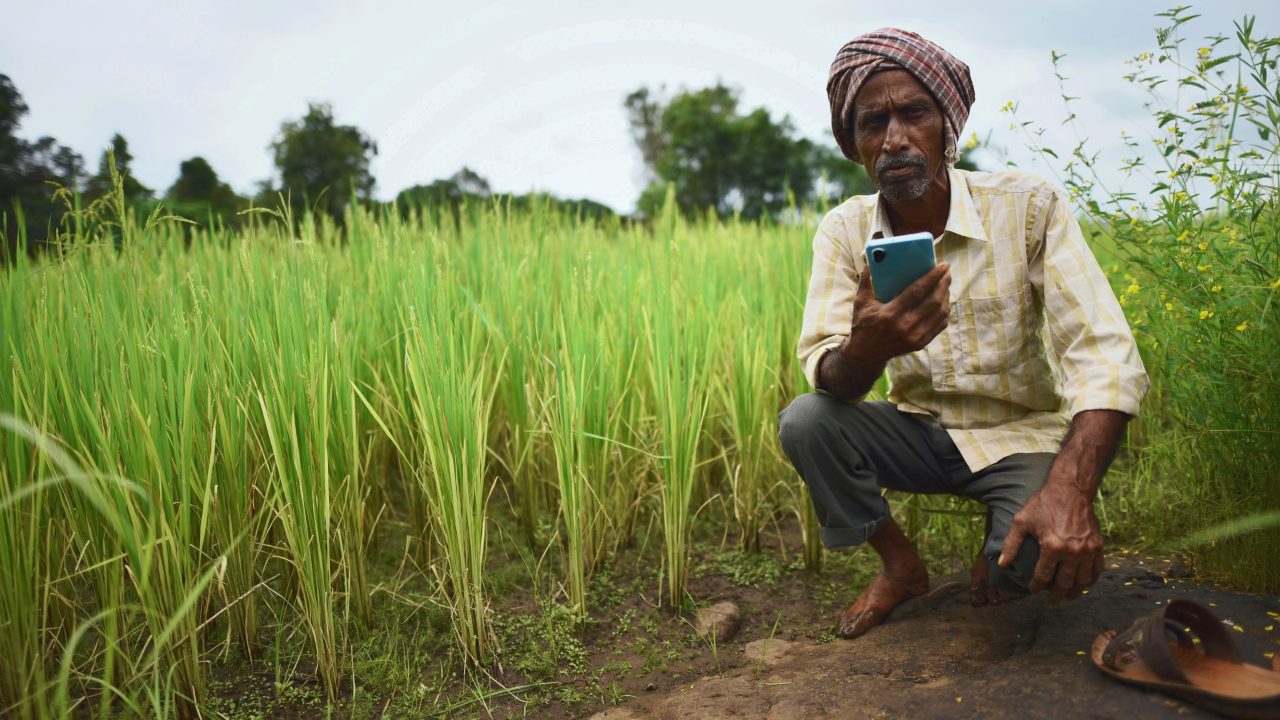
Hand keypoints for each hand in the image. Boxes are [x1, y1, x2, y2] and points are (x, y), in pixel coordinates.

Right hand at [841, 262, 950, 366]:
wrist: (865, 354)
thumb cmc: (863, 325)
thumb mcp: (860, 303)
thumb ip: (865, 282)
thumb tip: (869, 262)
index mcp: (890, 314)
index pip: (917, 291)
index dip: (932, 277)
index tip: (943, 266)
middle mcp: (905, 326)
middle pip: (933, 301)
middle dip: (944, 284)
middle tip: (947, 272)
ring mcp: (915, 337)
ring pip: (940, 313)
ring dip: (946, 296)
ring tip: (946, 284)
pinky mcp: (920, 343)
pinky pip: (939, 325)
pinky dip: (944, 311)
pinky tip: (944, 302)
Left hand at [998, 479, 1103, 603]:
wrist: (1070, 490)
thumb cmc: (1043, 504)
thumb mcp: (1021, 521)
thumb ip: (1011, 544)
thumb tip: (1002, 564)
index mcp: (1052, 547)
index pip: (1043, 576)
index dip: (1036, 586)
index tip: (1032, 590)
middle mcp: (1072, 552)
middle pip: (1064, 583)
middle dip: (1056, 594)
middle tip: (1051, 600)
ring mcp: (1087, 550)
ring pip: (1083, 580)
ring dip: (1075, 591)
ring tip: (1068, 596)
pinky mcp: (1098, 546)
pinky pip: (1097, 570)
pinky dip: (1091, 580)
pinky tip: (1084, 583)